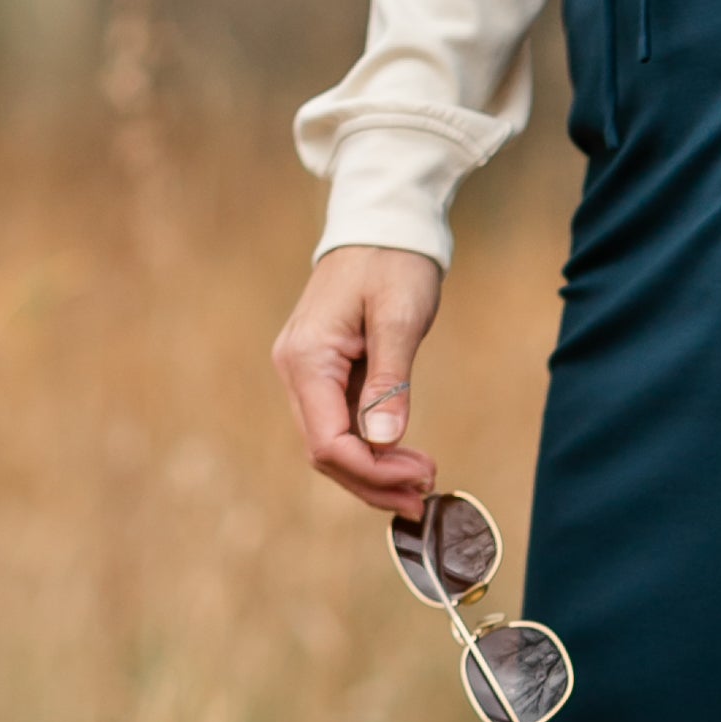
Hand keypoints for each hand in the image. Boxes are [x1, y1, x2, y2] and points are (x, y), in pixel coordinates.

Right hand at [271, 244, 443, 515]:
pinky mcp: (325, 373)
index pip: (327, 442)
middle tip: (424, 496)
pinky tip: (403, 460)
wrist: (382, 224)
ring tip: (421, 483)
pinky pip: (341, 425)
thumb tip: (382, 442)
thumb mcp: (400, 317)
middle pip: (326, 452)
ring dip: (373, 471)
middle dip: (373, 482)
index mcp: (306, 359)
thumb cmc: (393, 262)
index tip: (419, 480)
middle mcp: (296, 370)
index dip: (372, 472)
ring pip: (332, 444)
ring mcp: (307, 373)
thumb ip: (389, 380)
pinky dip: (371, 449)